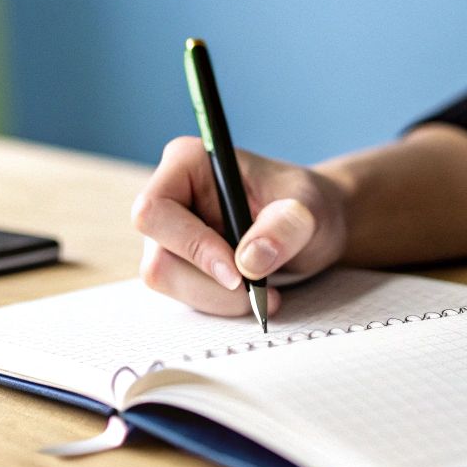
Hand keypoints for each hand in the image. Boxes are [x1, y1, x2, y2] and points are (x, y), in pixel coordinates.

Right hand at [130, 137, 350, 315]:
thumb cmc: (307, 206)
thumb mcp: (309, 210)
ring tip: (264, 293)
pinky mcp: (179, 262)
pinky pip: (184, 295)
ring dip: (218, 298)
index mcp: (187, 163)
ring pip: (167, 281)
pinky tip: (253, 295)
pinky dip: (220, 303)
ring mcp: (170, 233)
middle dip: (210, 284)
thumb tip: (249, 261)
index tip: (237, 273)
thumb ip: (285, 228)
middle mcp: (170, 196)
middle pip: (157, 257)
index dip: (190, 245)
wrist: (312, 227)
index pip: (154, 211)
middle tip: (258, 292)